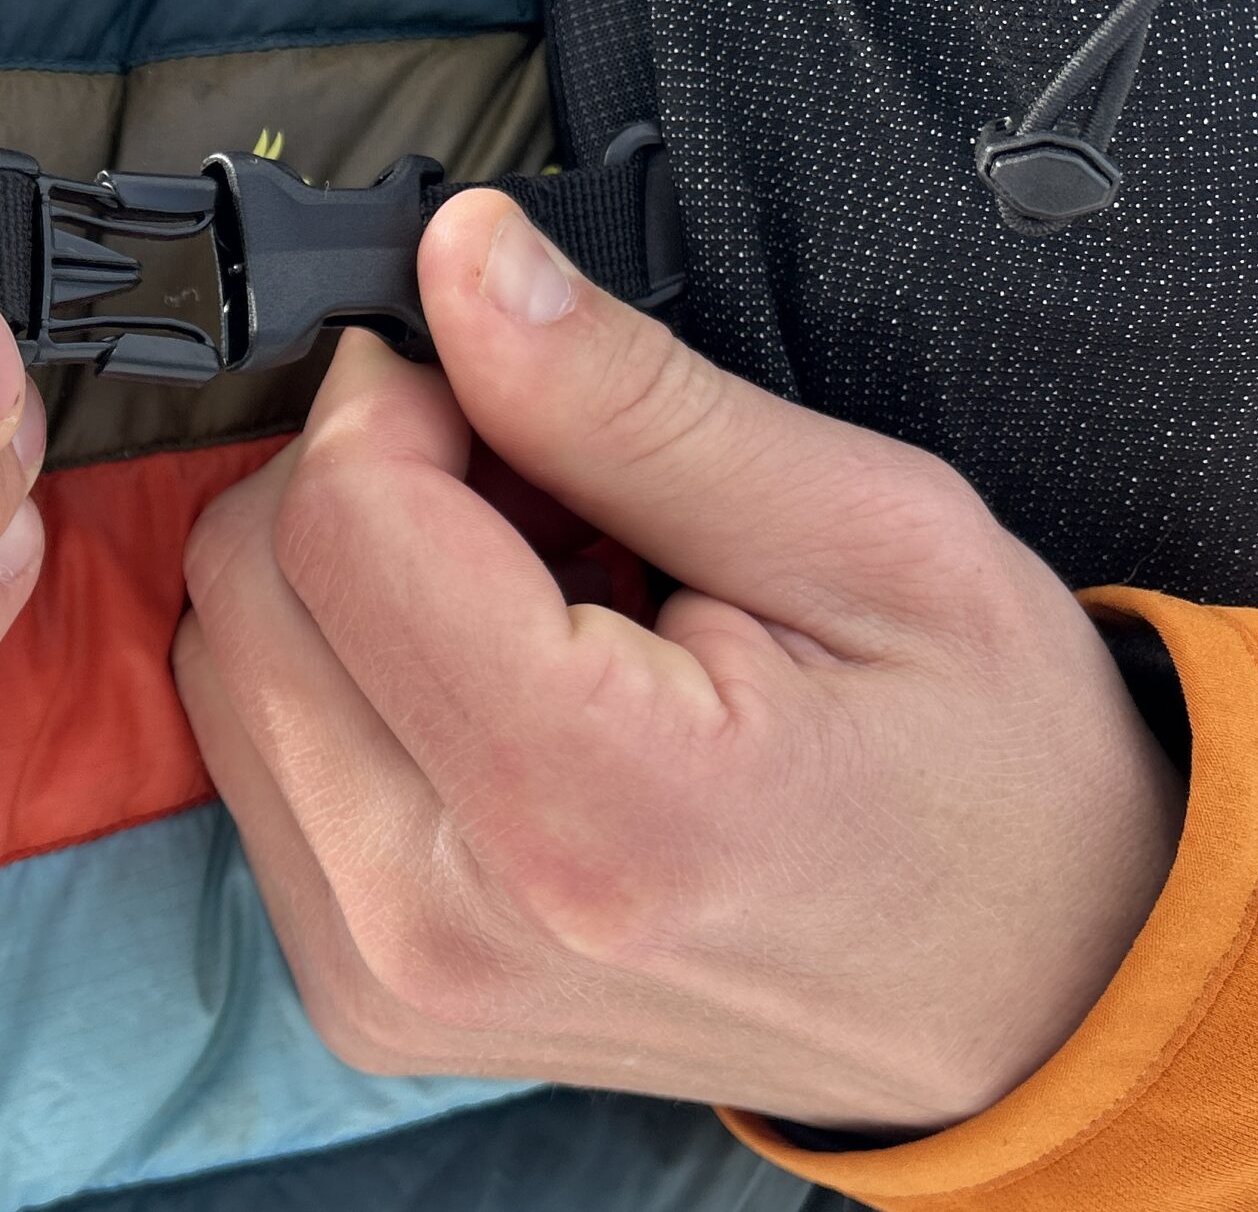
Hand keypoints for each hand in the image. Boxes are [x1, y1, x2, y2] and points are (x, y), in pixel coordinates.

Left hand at [175, 193, 1180, 1134]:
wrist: (1035, 998)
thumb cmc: (990, 773)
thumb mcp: (872, 535)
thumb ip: (630, 401)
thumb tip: (459, 258)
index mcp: (592, 812)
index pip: (341, 521)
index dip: (405, 397)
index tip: (505, 385)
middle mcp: (440, 922)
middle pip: (249, 584)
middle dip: (369, 480)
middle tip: (541, 494)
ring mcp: (386, 980)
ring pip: (222, 658)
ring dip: (349, 578)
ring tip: (537, 598)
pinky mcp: (363, 994)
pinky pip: (253, 753)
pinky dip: (345, 674)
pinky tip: (491, 682)